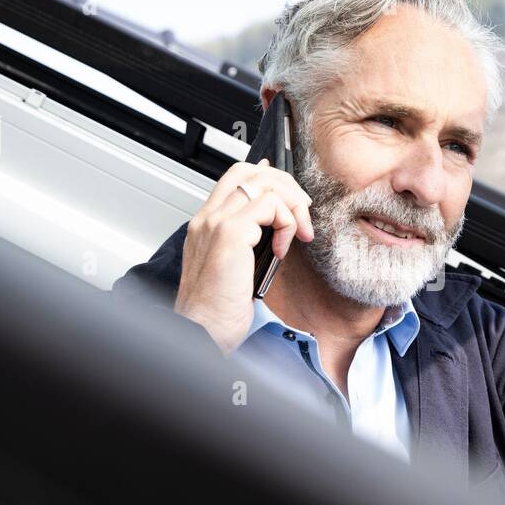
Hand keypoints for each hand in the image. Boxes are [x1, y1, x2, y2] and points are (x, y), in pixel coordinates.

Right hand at [173, 159, 313, 354]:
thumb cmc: (216, 312)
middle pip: (251, 171)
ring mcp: (217, 223)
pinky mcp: (230, 235)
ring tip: (298, 233)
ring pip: (263, 184)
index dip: (269, 176)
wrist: (201, 333)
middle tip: (303, 213)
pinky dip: (286, 224)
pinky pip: (270, 207)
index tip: (292, 197)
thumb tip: (274, 225)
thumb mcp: (233, 269)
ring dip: (292, 205)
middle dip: (287, 185)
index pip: (237, 177)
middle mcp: (208, 218)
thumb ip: (248, 243)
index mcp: (206, 224)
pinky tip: (282, 251)